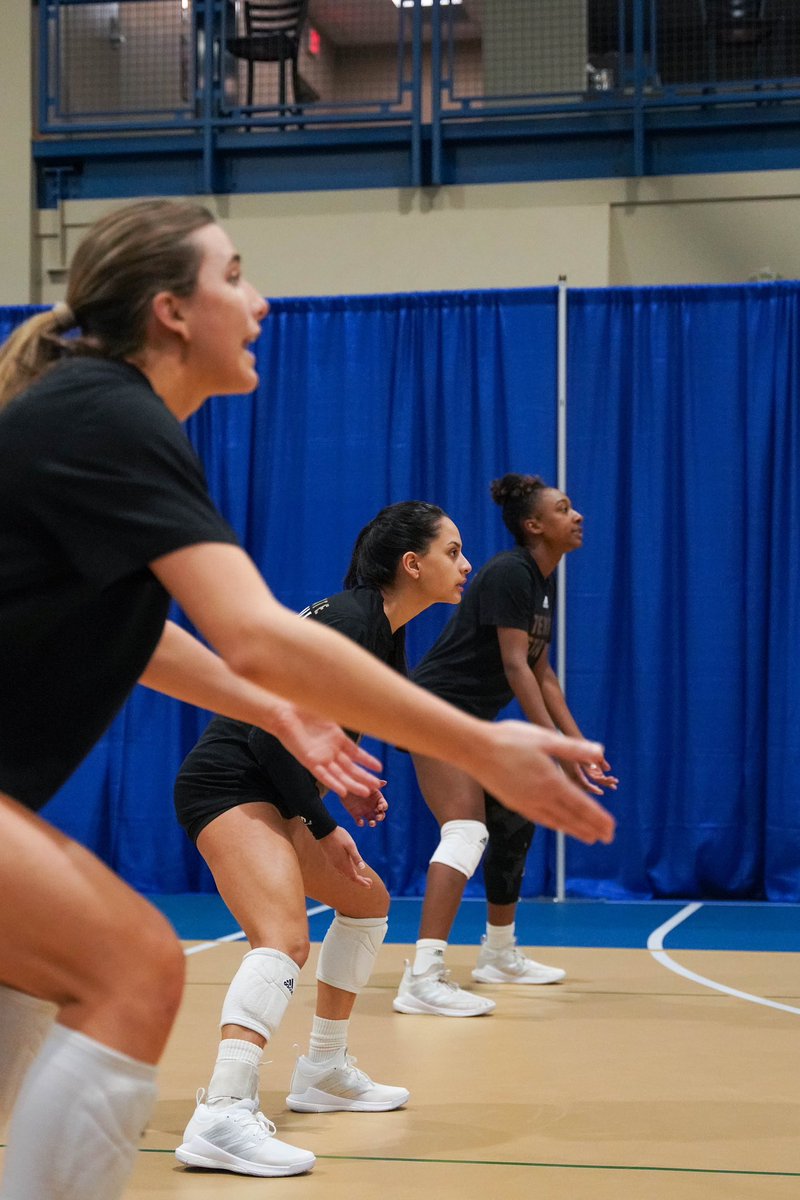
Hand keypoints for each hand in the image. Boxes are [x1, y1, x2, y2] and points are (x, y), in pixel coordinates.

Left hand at [272, 704, 381, 798]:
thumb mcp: (328, 711)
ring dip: (353, 784)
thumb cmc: (303, 709)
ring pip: (340, 775)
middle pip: (350, 767)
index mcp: (336, 738)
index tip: (380, 768)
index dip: (367, 760)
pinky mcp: (309, 761)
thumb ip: (343, 712)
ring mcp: (321, 757)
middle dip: (364, 777)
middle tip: (378, 786)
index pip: (356, 753)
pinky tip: (344, 792)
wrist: (284, 713)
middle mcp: (330, 750)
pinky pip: (324, 775)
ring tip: (366, 792)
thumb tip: (358, 702)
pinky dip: (334, 783)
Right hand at [318, 826, 372, 886]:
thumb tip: (362, 868)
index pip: (354, 877)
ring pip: (345, 874)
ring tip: (361, 878)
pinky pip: (340, 871)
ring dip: (354, 877)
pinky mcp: (331, 860)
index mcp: (344, 863)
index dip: (362, 882)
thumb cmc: (339, 837)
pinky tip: (350, 870)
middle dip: (360, 881)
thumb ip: (356, 857)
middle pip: (350, 877)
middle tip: (369, 883)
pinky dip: (347, 873)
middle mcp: (338, 866)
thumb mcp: (350, 845)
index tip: (369, 885)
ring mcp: (334, 863)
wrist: (325, 831)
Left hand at [338, 783, 387, 827]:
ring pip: (372, 820)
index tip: (380, 807)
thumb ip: (375, 783)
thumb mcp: (365, 782)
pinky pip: (359, 821)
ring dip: (373, 823)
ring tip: (371, 823)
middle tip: (378, 817)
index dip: (384, 807)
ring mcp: (364, 811)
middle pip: (380, 814)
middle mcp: (372, 806)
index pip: (384, 805)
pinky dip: (361, 823)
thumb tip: (385, 782)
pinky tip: (360, 822)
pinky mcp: (355, 814)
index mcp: (377, 798)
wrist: (343, 784)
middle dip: (381, 817)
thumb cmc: (357, 781)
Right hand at [471, 720, 615, 844]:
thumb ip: (574, 748)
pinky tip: (558, 825)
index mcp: (551, 782)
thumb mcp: (545, 738)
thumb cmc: (509, 739)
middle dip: (591, 829)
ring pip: (556, 822)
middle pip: (571, 818)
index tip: (611, 828)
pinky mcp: (515, 803)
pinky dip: (555, 825)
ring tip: (589, 837)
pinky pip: (540, 819)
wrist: (475, 749)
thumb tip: (600, 751)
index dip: (598, 818)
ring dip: (575, 830)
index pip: (581, 805)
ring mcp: (526, 803)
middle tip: (607, 839)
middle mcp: (540, 797)